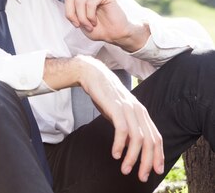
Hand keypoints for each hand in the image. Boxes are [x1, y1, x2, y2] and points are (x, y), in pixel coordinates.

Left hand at [55, 0, 149, 50]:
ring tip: (89, 25)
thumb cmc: (97, 28)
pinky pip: (90, 3)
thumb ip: (70, 8)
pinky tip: (94, 22)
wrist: (114, 34)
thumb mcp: (78, 19)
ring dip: (82, 18)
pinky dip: (89, 16)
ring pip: (79, 1)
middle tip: (77, 24)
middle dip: (70, 13)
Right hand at [76, 56, 163, 181]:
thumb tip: (131, 144)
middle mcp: (139, 111)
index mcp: (142, 113)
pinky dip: (120, 145)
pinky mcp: (116, 108)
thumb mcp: (119, 112)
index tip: (155, 170)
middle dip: (147, 162)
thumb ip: (128, 126)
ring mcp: (128, 109)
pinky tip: (115, 154)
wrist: (92, 75)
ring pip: (137, 139)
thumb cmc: (105, 95)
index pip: (156, 138)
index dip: (158, 155)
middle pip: (149, 141)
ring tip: (125, 169)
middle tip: (140, 176)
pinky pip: (122, 130)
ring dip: (132, 157)